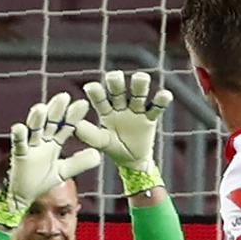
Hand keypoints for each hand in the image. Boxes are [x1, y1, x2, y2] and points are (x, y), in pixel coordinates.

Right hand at [0, 92, 99, 227]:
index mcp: (54, 142)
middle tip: (64, 96)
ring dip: (37, 119)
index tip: (83, 104)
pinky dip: (19, 136)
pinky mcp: (19, 155)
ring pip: (34, 129)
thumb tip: (98, 155)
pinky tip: (20, 127)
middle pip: (50, 122)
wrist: (24, 195)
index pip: (66, 126)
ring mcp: (30, 146)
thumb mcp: (64, 171)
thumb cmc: (42, 180)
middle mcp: (42, 140)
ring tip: (42, 108)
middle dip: (56, 110)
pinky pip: (19, 144)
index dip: (73, 116)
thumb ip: (79, 163)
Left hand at [75, 70, 172, 194]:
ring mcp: (136, 110)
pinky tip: (165, 95)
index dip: (96, 92)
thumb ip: (90, 134)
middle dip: (116, 82)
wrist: (132, 161)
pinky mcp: (150, 118)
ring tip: (140, 78)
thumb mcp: (101, 143)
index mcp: (105, 111)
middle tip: (114, 78)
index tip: (91, 87)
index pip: (99, 98)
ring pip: (138, 93)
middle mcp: (120, 106)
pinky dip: (162, 100)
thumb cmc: (114, 149)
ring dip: (139, 84)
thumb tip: (75, 125)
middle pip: (118, 89)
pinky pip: (156, 107)